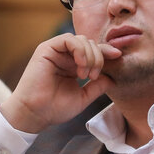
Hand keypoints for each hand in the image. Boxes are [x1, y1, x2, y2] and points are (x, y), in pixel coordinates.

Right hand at [0, 34, 120, 133]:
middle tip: (94, 76)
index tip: (118, 57)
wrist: (35, 114)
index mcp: (72, 65)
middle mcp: (64, 56)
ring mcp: (55, 51)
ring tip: (86, 74)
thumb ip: (97, 86)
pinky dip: (79, 49)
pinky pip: (68, 39)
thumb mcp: (83, 97)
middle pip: (90, 43)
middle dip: (98, 58)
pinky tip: (80, 65)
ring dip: (90, 55)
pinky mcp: (46, 49)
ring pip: (81, 39)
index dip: (106, 52)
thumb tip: (113, 79)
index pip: (93, 52)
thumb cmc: (54, 108)